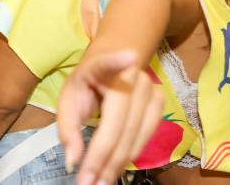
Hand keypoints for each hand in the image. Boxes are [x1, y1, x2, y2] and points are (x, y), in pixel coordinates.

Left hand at [57, 50, 163, 184]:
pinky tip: (113, 169)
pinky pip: (145, 138)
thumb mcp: (68, 99)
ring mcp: (151, 89)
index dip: (117, 60)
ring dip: (117, 164)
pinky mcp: (161, 103)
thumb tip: (73, 162)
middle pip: (120, 124)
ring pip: (136, 135)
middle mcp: (132, 76)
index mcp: (102, 66)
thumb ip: (67, 129)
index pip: (108, 63)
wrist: (113, 64)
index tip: (129, 56)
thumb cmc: (87, 83)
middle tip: (88, 184)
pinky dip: (129, 156)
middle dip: (104, 159)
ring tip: (99, 183)